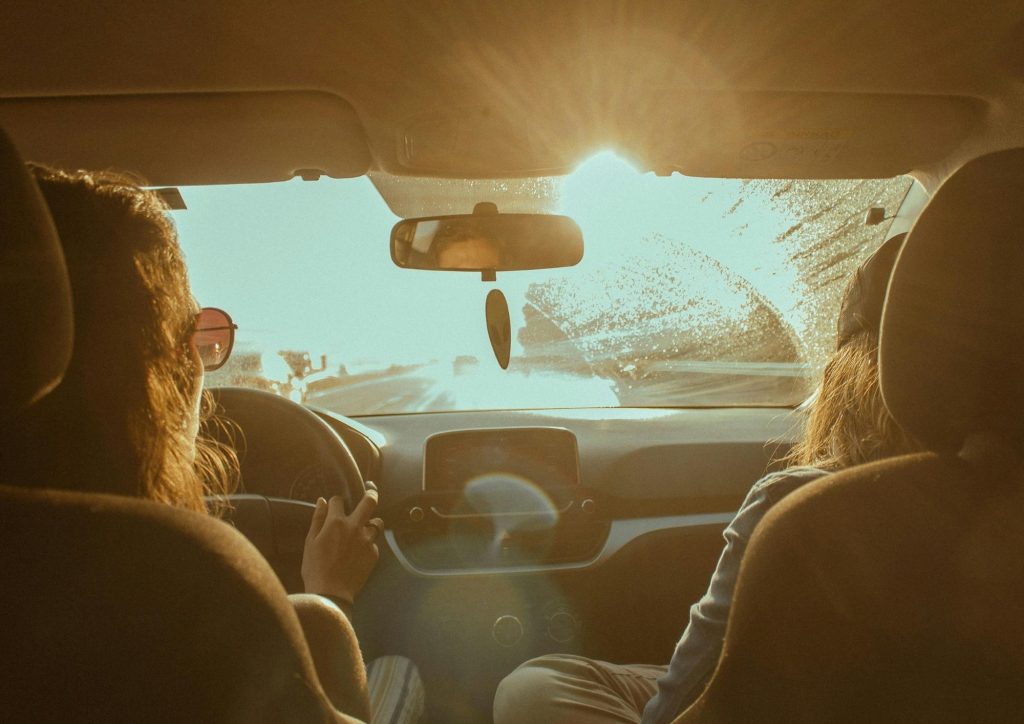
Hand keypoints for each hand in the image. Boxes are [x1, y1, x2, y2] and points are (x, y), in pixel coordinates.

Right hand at [301, 485, 382, 603]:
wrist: (331, 593)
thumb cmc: (315, 568)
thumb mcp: (310, 542)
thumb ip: (317, 519)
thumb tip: (322, 501)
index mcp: (336, 522)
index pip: (338, 500)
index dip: (334, 502)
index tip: (334, 506)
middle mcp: (355, 527)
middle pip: (369, 502)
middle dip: (371, 493)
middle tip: (371, 490)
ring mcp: (367, 540)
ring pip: (377, 523)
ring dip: (371, 523)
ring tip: (364, 529)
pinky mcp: (374, 553)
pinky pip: (374, 543)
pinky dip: (368, 544)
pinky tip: (358, 553)